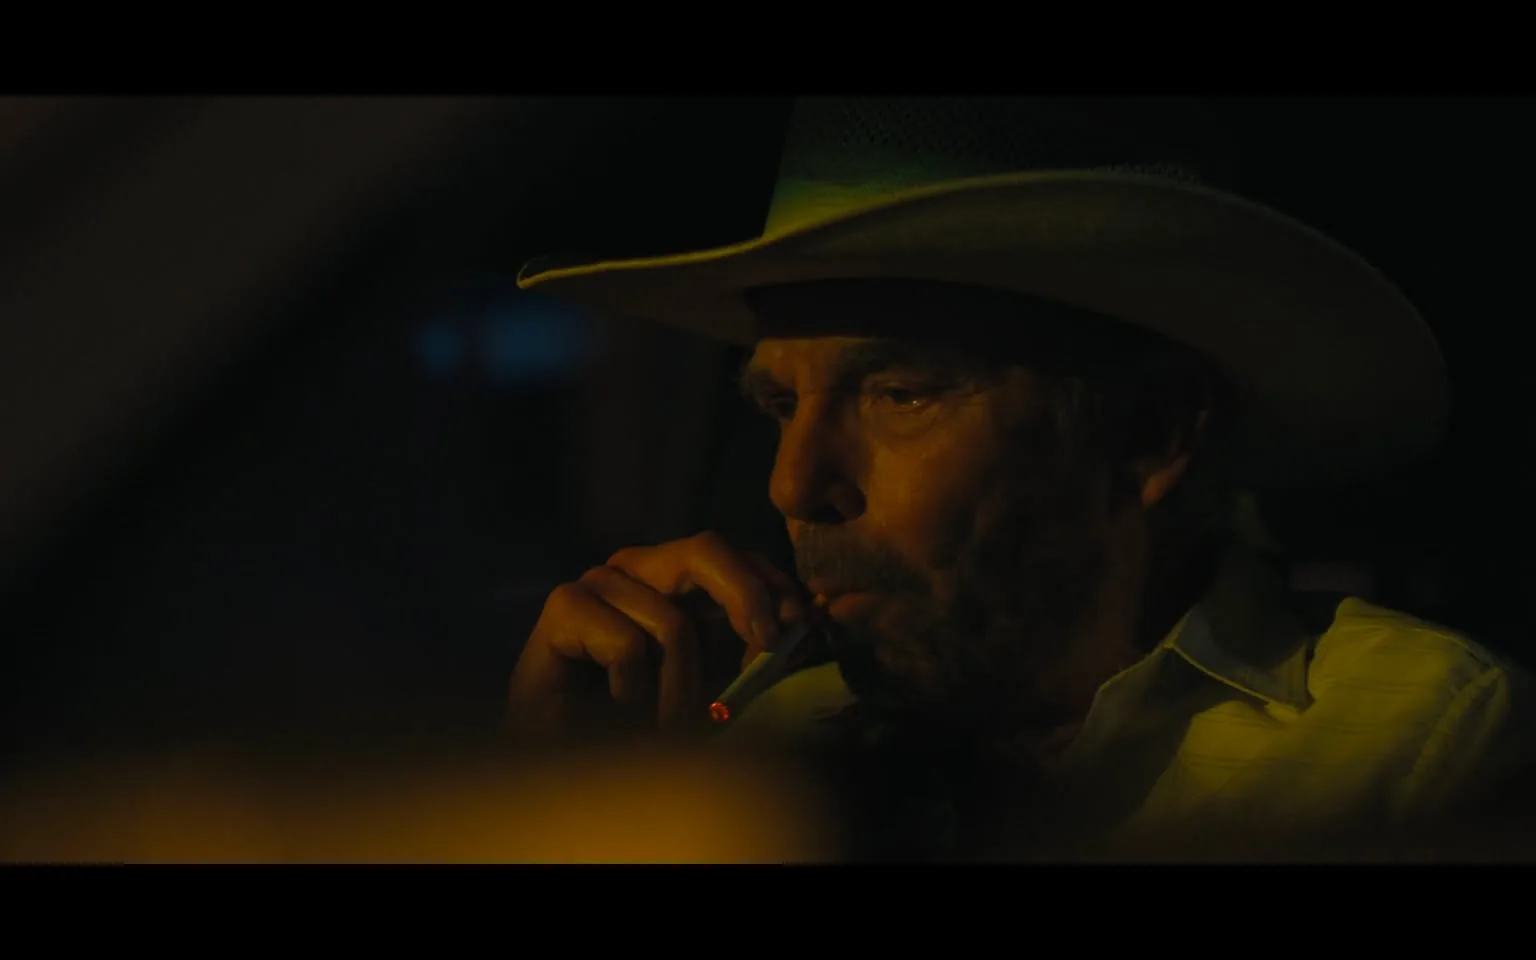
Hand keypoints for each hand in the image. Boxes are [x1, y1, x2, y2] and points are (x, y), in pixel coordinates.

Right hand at [507, 532, 808, 740]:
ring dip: (679, 690)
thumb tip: (809, 625)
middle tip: (765, 649)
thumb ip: (756, 657)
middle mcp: (640, 568)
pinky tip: (613, 709)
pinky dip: (632, 693)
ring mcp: (600, 582)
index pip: (740, 558)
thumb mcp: (716, 688)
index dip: (776, 588)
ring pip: (672, 620)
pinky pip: (627, 645)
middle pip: (707, 548)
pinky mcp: (565, 605)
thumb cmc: (640, 723)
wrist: (562, 760)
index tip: (804, 630)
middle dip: (748, 598)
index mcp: (679, 579)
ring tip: (663, 726)